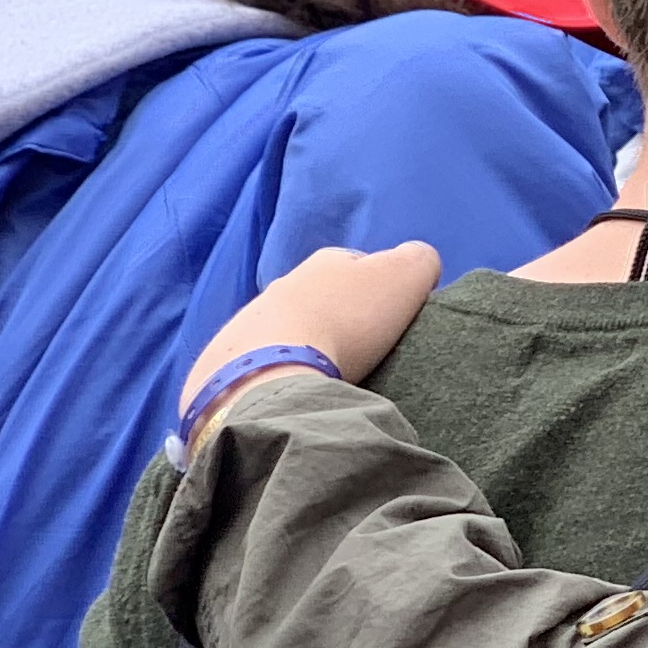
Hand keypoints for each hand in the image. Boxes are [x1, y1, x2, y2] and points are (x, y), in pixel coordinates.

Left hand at [182, 241, 442, 442]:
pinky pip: (261, 360)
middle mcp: (285, 282)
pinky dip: (278, 370)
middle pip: (323, 298)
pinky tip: (293, 388)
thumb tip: (415, 264)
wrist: (273, 372)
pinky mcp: (227, 359)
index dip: (382, 291)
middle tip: (362, 351)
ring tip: (327, 376)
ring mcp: (251, 319)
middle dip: (340, 318)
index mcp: (328, 261)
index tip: (392, 321)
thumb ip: (420, 259)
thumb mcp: (407, 275)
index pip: (362, 266)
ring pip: (290, 327)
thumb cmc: (348, 321)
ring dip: (307, 344)